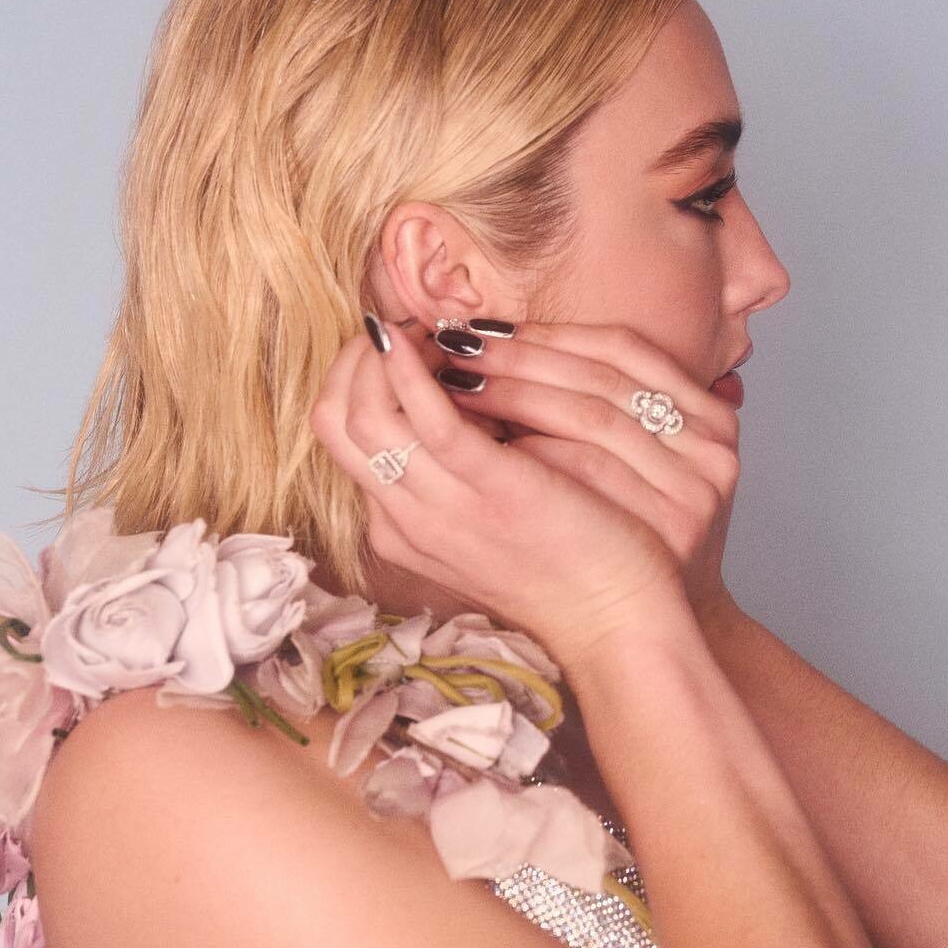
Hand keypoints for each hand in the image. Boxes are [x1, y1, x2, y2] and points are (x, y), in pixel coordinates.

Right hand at [306, 319, 685, 662]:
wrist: (612, 617)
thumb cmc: (561, 562)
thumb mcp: (485, 519)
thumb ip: (455, 472)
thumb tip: (451, 393)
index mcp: (400, 527)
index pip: (341, 435)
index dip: (358, 376)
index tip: (404, 345)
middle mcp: (405, 521)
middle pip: (335, 421)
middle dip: (359, 358)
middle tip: (411, 329)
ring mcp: (441, 510)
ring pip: (365, 416)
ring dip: (390, 356)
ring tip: (431, 332)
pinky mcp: (492, 491)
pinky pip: (430, 421)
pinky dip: (415, 371)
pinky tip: (427, 338)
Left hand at [431, 319, 742, 621]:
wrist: (644, 626)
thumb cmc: (621, 538)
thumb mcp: (635, 463)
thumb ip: (598, 406)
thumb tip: (491, 345)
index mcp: (706, 412)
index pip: (620, 348)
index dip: (547, 333)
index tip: (479, 327)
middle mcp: (711, 442)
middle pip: (601, 377)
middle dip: (520, 358)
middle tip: (450, 348)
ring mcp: (697, 484)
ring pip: (593, 414)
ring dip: (516, 394)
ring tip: (450, 386)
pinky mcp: (674, 522)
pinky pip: (590, 468)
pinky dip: (536, 447)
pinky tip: (481, 437)